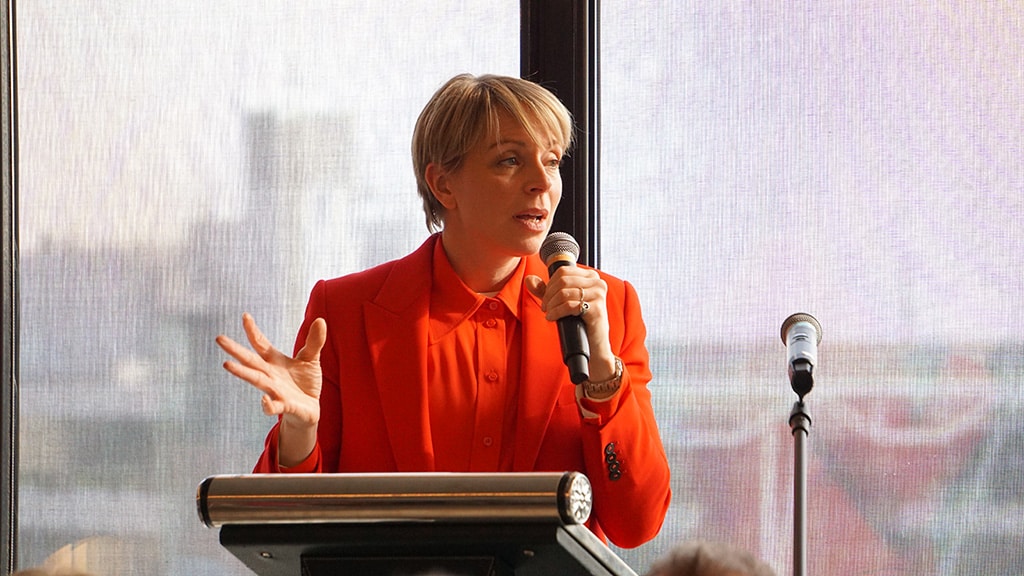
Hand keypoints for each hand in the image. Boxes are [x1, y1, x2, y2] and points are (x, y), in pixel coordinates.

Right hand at [216, 313, 326, 427]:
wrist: (309, 410)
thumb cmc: (305, 383)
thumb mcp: (311, 359)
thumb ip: (314, 341)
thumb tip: (320, 320)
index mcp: (274, 361)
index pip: (260, 343)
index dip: (253, 331)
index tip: (245, 316)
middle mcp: (270, 374)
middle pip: (250, 360)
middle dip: (235, 350)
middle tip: (219, 338)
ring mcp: (275, 390)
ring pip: (256, 380)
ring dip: (242, 373)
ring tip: (227, 364)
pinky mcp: (285, 405)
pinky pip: (274, 406)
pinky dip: (268, 405)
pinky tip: (264, 400)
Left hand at [525, 268, 616, 382]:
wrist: (594, 344)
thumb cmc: (579, 322)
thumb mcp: (560, 302)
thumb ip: (545, 290)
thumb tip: (529, 279)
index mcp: (591, 276)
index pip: (563, 271)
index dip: (549, 284)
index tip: (546, 297)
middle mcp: (598, 282)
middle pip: (563, 280)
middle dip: (549, 295)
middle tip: (545, 307)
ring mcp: (598, 295)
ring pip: (564, 292)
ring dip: (552, 304)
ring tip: (549, 313)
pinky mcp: (596, 309)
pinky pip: (570, 305)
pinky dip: (557, 312)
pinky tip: (553, 317)